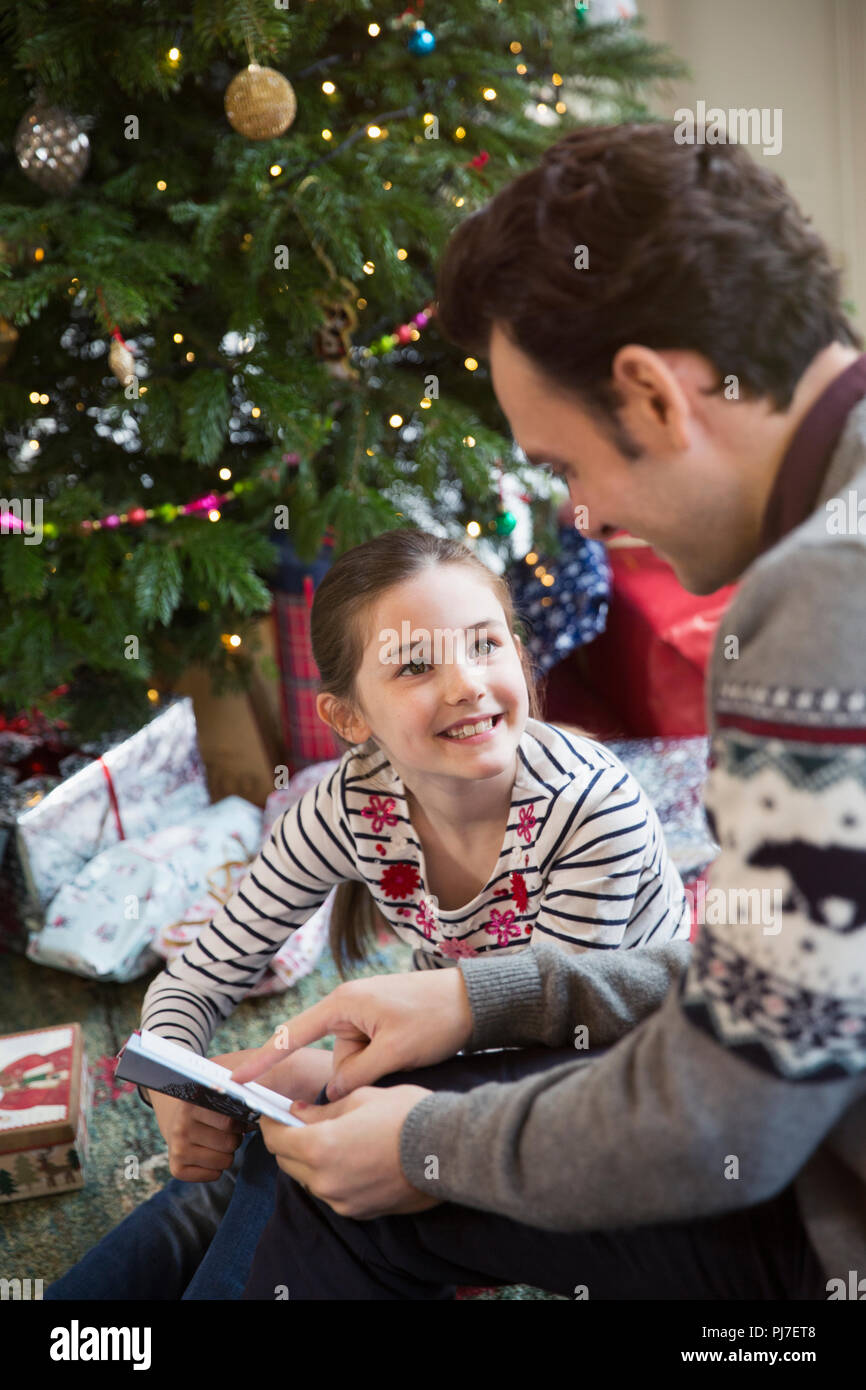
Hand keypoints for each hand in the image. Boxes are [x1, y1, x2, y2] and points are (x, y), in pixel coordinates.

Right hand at [148, 1088, 244, 1181]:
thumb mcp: (215, 1103)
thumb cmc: (205, 1113)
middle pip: (229, 1143)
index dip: (239, 1125)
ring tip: (218, 1146)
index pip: (228, 1122)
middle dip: (235, 1140)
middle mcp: (182, 1127)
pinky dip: (216, 1170)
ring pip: (224, 1161)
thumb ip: (235, 1108)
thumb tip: (259, 1120)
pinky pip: (213, 1175)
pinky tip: (208, 1157)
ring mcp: (178, 1149)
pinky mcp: (177, 1168)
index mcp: (193, 1105)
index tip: (237, 1123)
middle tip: (228, 1135)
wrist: (176, 1124)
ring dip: (227, 1156)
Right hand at [229, 969, 473, 1099]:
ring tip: (412, 1048)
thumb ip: (357, 1076)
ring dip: (376, 1069)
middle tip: (397, 1056)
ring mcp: (362, 1014)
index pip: (292, 1035)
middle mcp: (347, 1006)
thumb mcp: (395, 1052)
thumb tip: (334, 1093)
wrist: (475, 1000)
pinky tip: (412, 1048)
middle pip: (334, 1058)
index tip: (236, 1080)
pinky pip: (368, 1055)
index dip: (264, 1060)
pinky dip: (385, 1063)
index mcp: (343, 1004)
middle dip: (359, 1072)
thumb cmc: (435, 1018)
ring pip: (353, 1062)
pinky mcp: (377, 1023)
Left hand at [258, 1085, 440, 1218]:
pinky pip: (332, 1192)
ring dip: (309, 1159)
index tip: (272, 1113)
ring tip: (330, 1137)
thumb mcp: (361, 1098)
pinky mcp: (359, 1211)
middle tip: (300, 1120)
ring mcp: (342, 1200)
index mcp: (320, 1147)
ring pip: (309, 1179)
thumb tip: (298, 1112)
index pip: (276, 1139)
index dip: (270, 1123)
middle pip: (287, 1162)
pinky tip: (350, 1156)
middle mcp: (325, 1180)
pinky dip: (331, 1174)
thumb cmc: (406, 1115)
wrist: (447, 1150)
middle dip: (288, 1141)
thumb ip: (323, 1110)